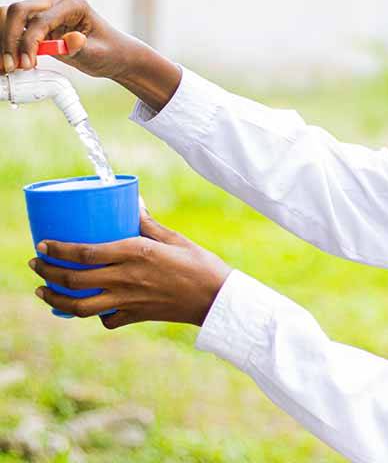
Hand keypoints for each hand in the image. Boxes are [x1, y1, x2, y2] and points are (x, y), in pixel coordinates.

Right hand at [0, 0, 146, 79]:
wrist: (114, 55)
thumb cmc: (110, 52)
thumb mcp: (98, 53)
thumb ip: (82, 47)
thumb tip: (71, 40)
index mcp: (73, 4)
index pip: (40, 19)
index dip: (29, 42)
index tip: (27, 64)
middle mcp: (55, 2)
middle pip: (18, 12)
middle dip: (10, 38)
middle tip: (11, 66)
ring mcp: (44, 12)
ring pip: (10, 18)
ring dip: (5, 40)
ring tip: (7, 66)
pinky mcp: (37, 25)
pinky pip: (14, 29)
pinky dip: (8, 44)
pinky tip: (8, 62)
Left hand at [28, 201, 231, 328]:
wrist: (216, 298)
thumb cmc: (200, 264)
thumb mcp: (175, 238)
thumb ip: (149, 223)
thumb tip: (133, 203)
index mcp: (135, 254)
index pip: (85, 252)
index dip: (59, 249)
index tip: (43, 244)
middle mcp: (126, 279)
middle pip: (74, 279)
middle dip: (47, 271)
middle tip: (36, 263)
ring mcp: (128, 301)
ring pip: (80, 306)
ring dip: (56, 298)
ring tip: (44, 289)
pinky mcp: (136, 316)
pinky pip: (105, 319)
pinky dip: (92, 315)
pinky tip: (89, 307)